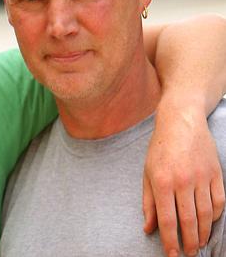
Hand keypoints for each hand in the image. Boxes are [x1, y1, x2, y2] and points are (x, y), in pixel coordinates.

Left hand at [143, 100, 224, 256]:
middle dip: (188, 242)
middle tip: (187, 254)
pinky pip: (219, 201)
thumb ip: (148, 202)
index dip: (170, 240)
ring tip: (199, 244)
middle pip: (189, 221)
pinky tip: (209, 224)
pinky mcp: (217, 173)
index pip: (167, 219)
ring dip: (203, 233)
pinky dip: (215, 216)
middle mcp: (183, 182)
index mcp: (162, 182)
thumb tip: (148, 229)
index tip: (172, 254)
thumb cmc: (160, 149)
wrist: (181, 123)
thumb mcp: (147, 173)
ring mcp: (202, 178)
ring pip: (206, 214)